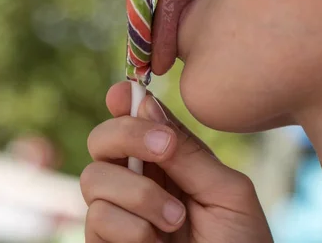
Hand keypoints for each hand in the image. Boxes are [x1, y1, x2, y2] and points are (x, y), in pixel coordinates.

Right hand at [80, 81, 272, 242]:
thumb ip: (189, 154)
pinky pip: (97, 217)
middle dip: (128, 134)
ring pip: (94, 177)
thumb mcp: (226, 192)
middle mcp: (140, 181)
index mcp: (172, 162)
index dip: (124, 102)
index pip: (138, 121)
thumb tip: (145, 103)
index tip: (123, 94)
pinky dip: (132, 228)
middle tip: (166, 148)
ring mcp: (120, 213)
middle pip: (102, 140)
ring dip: (141, 194)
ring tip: (176, 220)